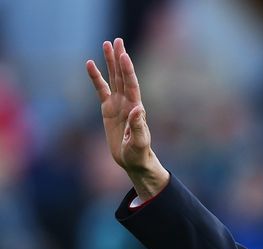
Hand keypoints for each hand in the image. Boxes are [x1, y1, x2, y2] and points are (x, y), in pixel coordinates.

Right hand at [86, 38, 167, 199]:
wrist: (133, 160)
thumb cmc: (138, 153)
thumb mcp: (138, 143)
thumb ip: (138, 127)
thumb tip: (138, 110)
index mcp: (136, 108)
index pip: (132, 85)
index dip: (128, 71)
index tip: (124, 55)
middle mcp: (128, 102)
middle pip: (123, 76)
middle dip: (120, 59)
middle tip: (116, 41)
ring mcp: (118, 104)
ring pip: (113, 79)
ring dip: (110, 62)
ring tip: (106, 44)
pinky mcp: (108, 109)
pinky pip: (100, 90)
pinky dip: (96, 77)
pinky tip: (90, 64)